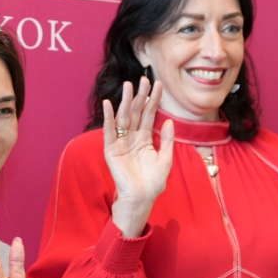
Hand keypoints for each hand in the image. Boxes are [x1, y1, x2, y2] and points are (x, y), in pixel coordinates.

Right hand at [103, 77, 174, 237]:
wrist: (142, 199)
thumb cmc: (153, 183)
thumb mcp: (165, 159)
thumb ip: (167, 140)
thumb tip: (169, 120)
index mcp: (144, 140)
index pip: (149, 115)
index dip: (153, 100)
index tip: (158, 85)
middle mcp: (132, 138)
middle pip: (136, 113)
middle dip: (140, 96)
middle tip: (144, 79)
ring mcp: (121, 143)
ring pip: (123, 118)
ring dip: (125, 101)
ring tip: (128, 85)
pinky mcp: (111, 150)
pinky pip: (109, 131)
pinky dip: (109, 118)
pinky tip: (109, 104)